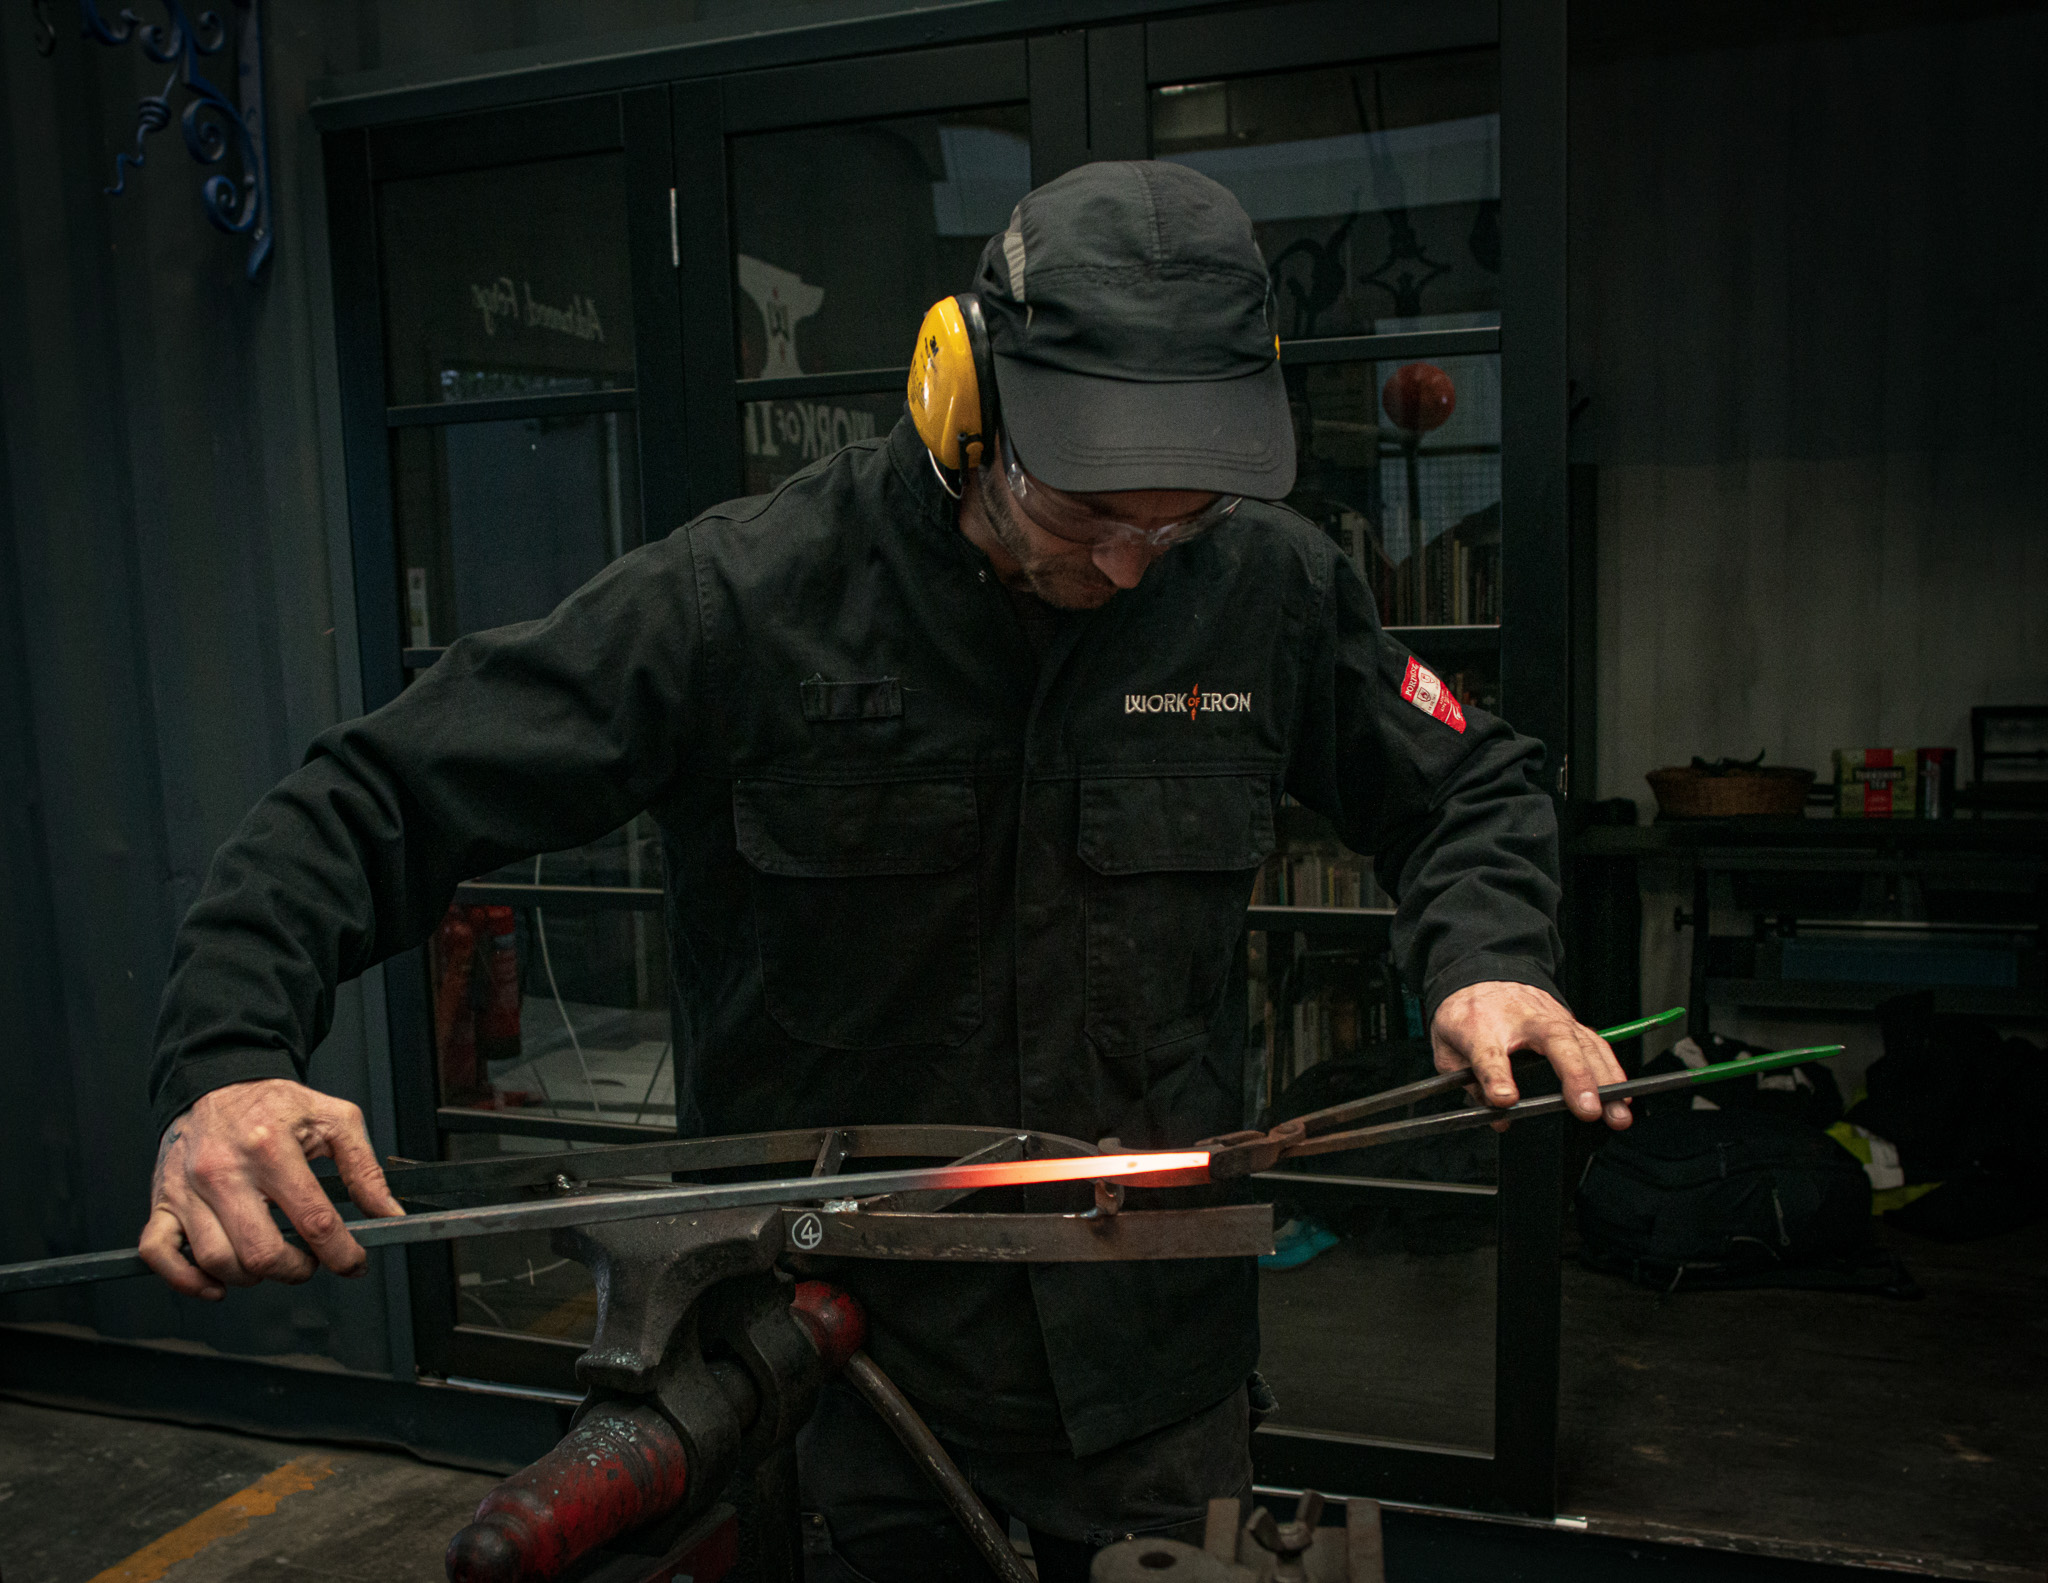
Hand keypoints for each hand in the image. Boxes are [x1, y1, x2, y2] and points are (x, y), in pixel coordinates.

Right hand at [138, 1078, 404, 1299]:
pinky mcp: (163, 1201)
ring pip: (216, 1261)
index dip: (342, 1253)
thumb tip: (389, 1214)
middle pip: (262, 1252)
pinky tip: (217, 1281)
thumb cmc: (276, 1105)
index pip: (315, 1221)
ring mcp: (188, 1189)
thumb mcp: (335, 1120)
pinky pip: (158, 1255)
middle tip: (309, 1260)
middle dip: (297, 1269)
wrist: (218, 1083)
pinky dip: (186, 1281)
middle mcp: (224, 1171)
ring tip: (272, 1259)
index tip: (354, 1262)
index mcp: (271, 1148)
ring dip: (252, 1276)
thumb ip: (365, 1170)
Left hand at [1430, 981, 1631, 1130]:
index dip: (1496, 1077)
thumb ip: (1467, 1084)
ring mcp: (1551, 1017)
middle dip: (1573, 1076)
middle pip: (1553, 1041)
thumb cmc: (1467, 1015)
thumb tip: (1497, 1116)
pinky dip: (1612, 1071)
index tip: (1504, 1099)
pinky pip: (1596, 1046)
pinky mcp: (1570, 1023)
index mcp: (1481, 1025)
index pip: (1488, 1052)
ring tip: (1616, 1113)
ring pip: (1583, 1044)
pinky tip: (1622, 1096)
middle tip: (1586, 1109)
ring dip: (1604, 1080)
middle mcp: (1522, 1017)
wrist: (1483, 976)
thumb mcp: (1447, 1048)